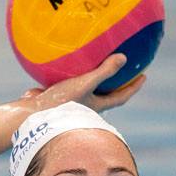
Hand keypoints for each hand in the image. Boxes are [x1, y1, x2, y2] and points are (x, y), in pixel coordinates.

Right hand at [22, 54, 146, 113]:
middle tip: (120, 69)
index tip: (143, 76)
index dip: (133, 87)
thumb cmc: (61, 103)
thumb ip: (104, 72)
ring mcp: (68, 105)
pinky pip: (61, 84)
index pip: (120, 96)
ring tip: (89, 62)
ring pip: (82, 89)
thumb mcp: (85, 84)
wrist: (31, 118)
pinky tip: (57, 61)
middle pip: (104, 94)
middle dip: (112, 84)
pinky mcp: (52, 100)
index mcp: (96, 106)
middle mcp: (84, 108)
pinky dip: (63, 74)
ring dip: (87, 79)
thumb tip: (124, 57)